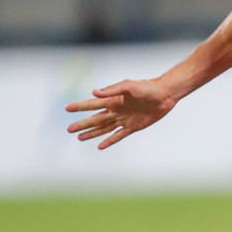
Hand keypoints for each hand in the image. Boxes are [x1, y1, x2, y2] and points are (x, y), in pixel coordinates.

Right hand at [65, 78, 179, 148]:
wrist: (165, 94)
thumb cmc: (147, 87)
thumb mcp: (129, 85)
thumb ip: (112, 89)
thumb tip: (94, 92)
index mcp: (113, 100)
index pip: (92, 104)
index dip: (80, 107)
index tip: (67, 108)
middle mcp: (116, 110)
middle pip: (95, 119)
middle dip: (82, 124)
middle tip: (69, 129)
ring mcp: (124, 119)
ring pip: (104, 129)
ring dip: (92, 133)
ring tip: (79, 138)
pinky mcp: (134, 126)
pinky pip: (119, 135)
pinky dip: (109, 141)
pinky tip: (100, 146)